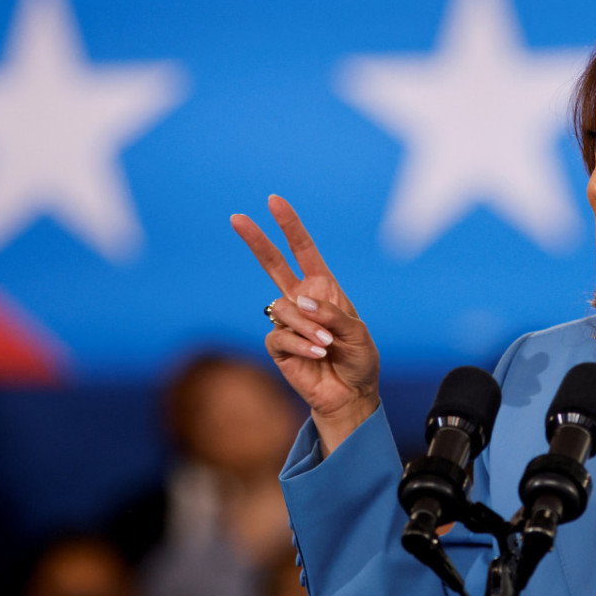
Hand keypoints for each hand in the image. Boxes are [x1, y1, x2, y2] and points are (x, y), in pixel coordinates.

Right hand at [231, 194, 379, 455]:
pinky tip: (316, 353)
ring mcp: (287, 322)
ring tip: (326, 344)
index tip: (274, 201)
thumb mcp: (356, 332)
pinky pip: (279, 335)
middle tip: (237, 217)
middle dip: (257, 241)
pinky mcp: (278, 346)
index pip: (303, 252)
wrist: (350, 393)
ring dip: (307, 325)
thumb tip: (299, 300)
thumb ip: (331, 313)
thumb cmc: (358, 360)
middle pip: (273, 264)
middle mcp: (302, 300)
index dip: (290, 227)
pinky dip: (300, 342)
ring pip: (284, 309)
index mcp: (323, 289)